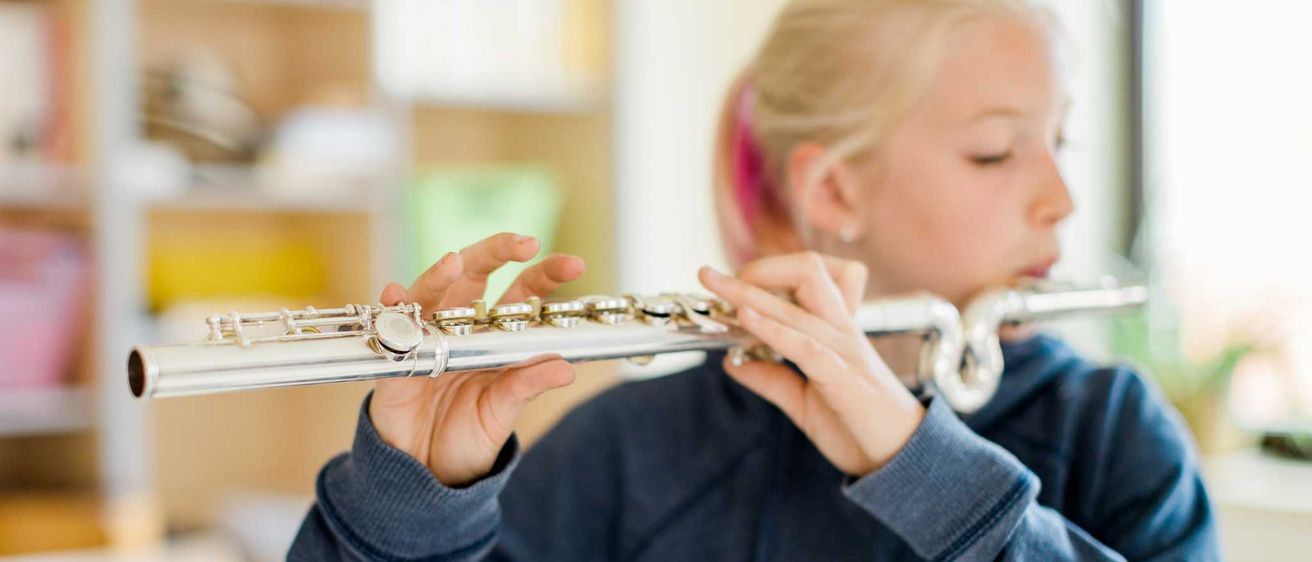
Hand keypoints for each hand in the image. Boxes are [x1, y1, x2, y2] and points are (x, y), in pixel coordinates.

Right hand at [369, 232, 585, 486]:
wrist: (426, 474)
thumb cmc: (467, 438)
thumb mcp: (503, 413)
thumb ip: (527, 386)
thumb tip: (565, 368)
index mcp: (495, 335)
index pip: (523, 292)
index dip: (546, 273)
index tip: (574, 264)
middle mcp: (460, 327)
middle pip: (476, 273)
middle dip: (498, 250)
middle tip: (525, 243)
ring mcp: (425, 337)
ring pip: (431, 293)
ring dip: (438, 275)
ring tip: (452, 262)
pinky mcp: (395, 358)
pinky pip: (391, 328)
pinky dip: (392, 307)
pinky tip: (395, 294)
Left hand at [698, 252, 924, 476]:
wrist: (902, 460)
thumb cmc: (858, 426)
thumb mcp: (803, 401)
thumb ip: (772, 379)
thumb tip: (731, 361)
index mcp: (835, 330)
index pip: (810, 276)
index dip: (768, 272)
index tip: (731, 286)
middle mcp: (842, 330)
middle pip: (809, 270)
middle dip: (757, 267)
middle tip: (714, 278)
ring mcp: (845, 351)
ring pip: (800, 304)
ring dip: (751, 293)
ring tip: (716, 286)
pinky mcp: (844, 379)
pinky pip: (807, 345)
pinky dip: (773, 329)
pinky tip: (746, 320)